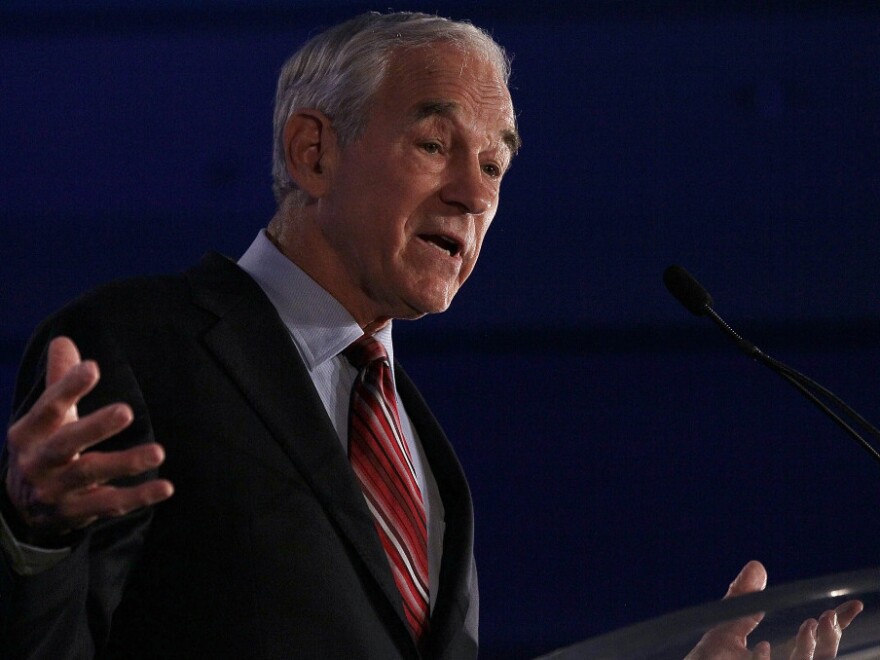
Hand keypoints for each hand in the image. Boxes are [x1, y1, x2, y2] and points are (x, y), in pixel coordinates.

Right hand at [5, 336, 173, 541]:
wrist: (23, 512)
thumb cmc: (44, 449)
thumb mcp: (46, 419)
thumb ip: (60, 381)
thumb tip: (64, 340)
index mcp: (28, 435)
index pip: (48, 408)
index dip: (68, 388)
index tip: (92, 367)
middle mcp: (38, 464)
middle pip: (66, 444)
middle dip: (94, 428)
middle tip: (126, 411)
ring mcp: (56, 492)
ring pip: (91, 475)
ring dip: (125, 464)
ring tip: (158, 451)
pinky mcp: (77, 514)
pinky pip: (110, 505)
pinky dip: (139, 496)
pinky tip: (166, 487)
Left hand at [685, 561, 862, 659]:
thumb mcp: (724, 635)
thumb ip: (743, 603)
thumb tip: (758, 565)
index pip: (819, 649)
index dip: (837, 627)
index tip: (853, 604)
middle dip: (828, 641)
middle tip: (827, 616)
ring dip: (810, 651)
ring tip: (809, 624)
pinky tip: (763, 649)